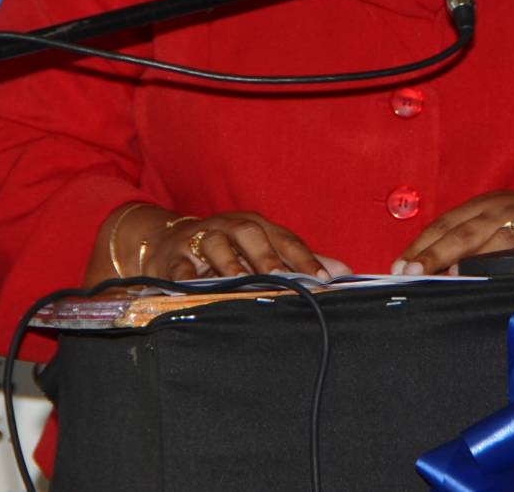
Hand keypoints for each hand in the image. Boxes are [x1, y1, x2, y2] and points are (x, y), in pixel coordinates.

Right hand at [119, 207, 342, 282]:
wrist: (171, 242)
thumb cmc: (228, 250)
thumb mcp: (262, 250)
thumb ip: (299, 261)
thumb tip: (343, 272)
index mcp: (256, 226)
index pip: (285, 239)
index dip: (304, 257)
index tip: (324, 279)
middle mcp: (231, 227)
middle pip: (251, 235)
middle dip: (268, 257)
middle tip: (283, 278)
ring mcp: (200, 238)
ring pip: (216, 244)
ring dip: (229, 262)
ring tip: (241, 281)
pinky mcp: (173, 257)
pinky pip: (180, 265)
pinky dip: (186, 275)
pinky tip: (194, 287)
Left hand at [391, 190, 513, 275]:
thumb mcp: (498, 219)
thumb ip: (469, 239)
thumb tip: (432, 268)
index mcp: (481, 204)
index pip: (442, 224)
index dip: (419, 246)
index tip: (399, 266)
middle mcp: (496, 209)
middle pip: (455, 231)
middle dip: (429, 254)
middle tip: (408, 273)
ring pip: (478, 239)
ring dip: (452, 258)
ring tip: (433, 277)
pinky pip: (509, 250)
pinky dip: (489, 262)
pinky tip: (473, 275)